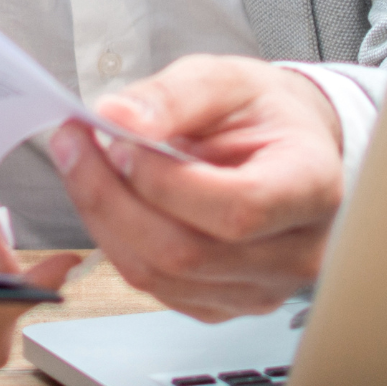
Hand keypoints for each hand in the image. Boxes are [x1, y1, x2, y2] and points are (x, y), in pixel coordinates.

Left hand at [49, 55, 343, 322]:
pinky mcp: (223, 306)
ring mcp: (261, 290)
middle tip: (73, 143)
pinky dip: (116, 241)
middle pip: (186, 252)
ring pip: (159, 276)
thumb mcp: (226, 79)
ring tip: (82, 163)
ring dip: (103, 218)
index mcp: (313, 188)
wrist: (285, 148)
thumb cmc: (262, 114)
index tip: (119, 140)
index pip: (238, 209)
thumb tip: (118, 116)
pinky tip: (108, 199)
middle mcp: (297, 253)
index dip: (165, 182)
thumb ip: (174, 94)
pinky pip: (153, 288)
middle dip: (111, 197)